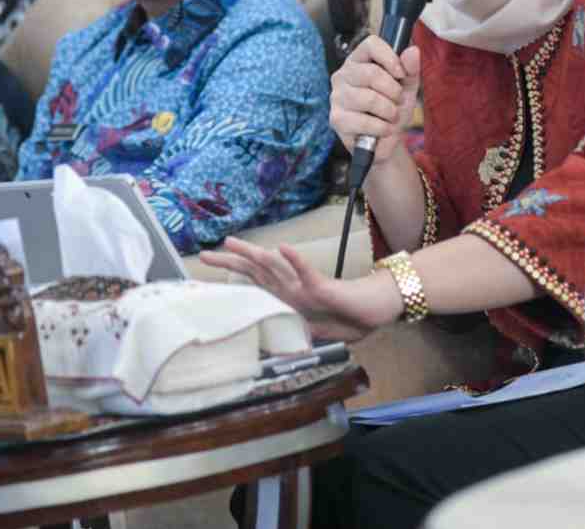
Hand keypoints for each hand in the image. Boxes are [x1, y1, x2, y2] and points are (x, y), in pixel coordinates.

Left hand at [199, 237, 399, 342]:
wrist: (380, 308)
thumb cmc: (355, 315)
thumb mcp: (323, 332)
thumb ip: (304, 332)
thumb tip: (285, 343)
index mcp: (290, 298)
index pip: (256, 283)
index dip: (235, 274)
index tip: (214, 270)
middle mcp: (293, 289)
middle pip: (256, 271)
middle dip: (230, 262)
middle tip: (204, 253)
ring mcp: (306, 286)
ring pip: (274, 267)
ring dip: (252, 254)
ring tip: (230, 241)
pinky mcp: (323, 287)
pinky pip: (306, 272)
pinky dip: (293, 260)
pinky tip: (280, 247)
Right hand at [329, 36, 420, 162]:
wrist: (386, 141)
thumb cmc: (393, 109)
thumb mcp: (407, 88)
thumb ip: (410, 69)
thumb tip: (413, 50)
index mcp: (359, 61)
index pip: (370, 44)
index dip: (390, 57)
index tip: (401, 73)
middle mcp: (343, 75)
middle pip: (371, 73)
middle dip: (393, 91)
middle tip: (397, 101)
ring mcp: (337, 97)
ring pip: (369, 99)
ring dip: (389, 111)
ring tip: (390, 117)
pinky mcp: (337, 119)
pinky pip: (365, 121)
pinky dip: (382, 128)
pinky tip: (382, 129)